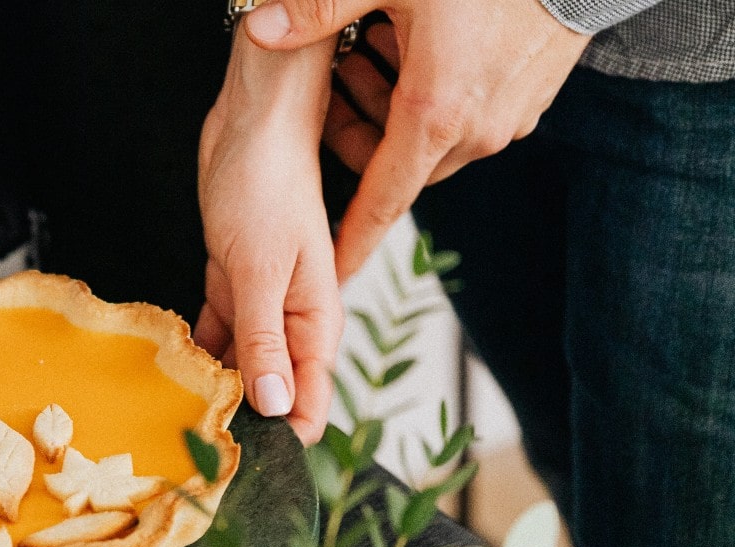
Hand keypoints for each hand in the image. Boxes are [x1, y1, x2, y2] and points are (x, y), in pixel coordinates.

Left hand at [196, 32, 343, 443]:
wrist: (250, 125)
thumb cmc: (270, 184)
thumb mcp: (264, 269)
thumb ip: (267, 338)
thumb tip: (275, 403)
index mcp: (315, 321)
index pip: (309, 398)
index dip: (288, 439)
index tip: (254, 474)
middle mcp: (291, 321)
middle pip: (274, 390)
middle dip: (246, 425)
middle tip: (205, 461)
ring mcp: (260, 305)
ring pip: (241, 367)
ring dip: (217, 394)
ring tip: (183, 432)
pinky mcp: (230, 286)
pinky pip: (215, 336)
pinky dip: (197, 357)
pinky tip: (173, 382)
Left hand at [244, 0, 590, 278]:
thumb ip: (320, 9)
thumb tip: (260, 29)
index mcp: (433, 116)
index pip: (379, 205)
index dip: (349, 243)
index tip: (330, 276)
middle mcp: (475, 132)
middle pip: (395, 165)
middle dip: (358, 131)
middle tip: (342, 73)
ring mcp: (507, 120)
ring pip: (430, 142)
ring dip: (394, 109)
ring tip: (376, 46)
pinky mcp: (529, 102)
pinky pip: (467, 121)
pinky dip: (433, 99)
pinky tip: (422, 44)